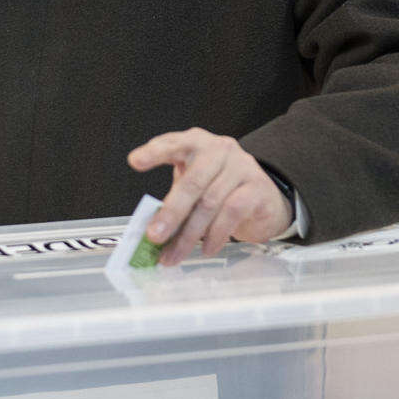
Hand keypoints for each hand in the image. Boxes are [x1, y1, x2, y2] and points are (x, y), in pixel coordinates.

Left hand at [126, 128, 292, 264]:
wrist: (263, 198)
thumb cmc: (221, 189)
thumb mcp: (194, 186)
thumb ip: (174, 199)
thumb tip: (152, 230)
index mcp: (196, 144)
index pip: (173, 143)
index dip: (154, 152)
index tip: (135, 161)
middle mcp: (219, 150)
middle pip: (192, 181)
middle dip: (171, 212)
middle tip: (154, 236)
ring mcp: (241, 167)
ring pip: (210, 202)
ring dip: (189, 235)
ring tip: (174, 254)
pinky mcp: (257, 188)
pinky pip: (232, 212)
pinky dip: (216, 235)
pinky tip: (207, 249)